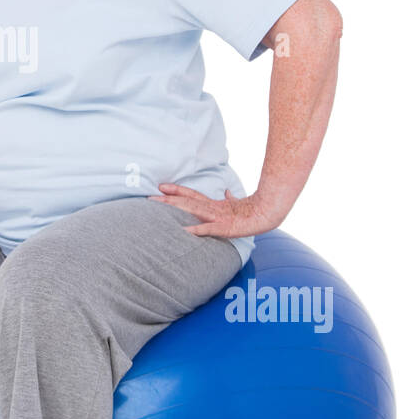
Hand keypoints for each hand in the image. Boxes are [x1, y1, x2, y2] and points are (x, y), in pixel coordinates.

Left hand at [149, 184, 284, 238]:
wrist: (269, 214)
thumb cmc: (254, 210)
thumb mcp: (238, 204)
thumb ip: (230, 199)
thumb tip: (227, 192)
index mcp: (215, 205)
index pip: (192, 195)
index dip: (177, 191)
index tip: (161, 187)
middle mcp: (213, 209)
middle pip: (186, 202)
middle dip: (167, 200)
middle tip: (149, 198)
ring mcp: (218, 217)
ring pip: (193, 210)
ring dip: (176, 207)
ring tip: (159, 205)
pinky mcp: (226, 227)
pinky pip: (210, 229)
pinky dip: (198, 230)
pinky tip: (186, 231)